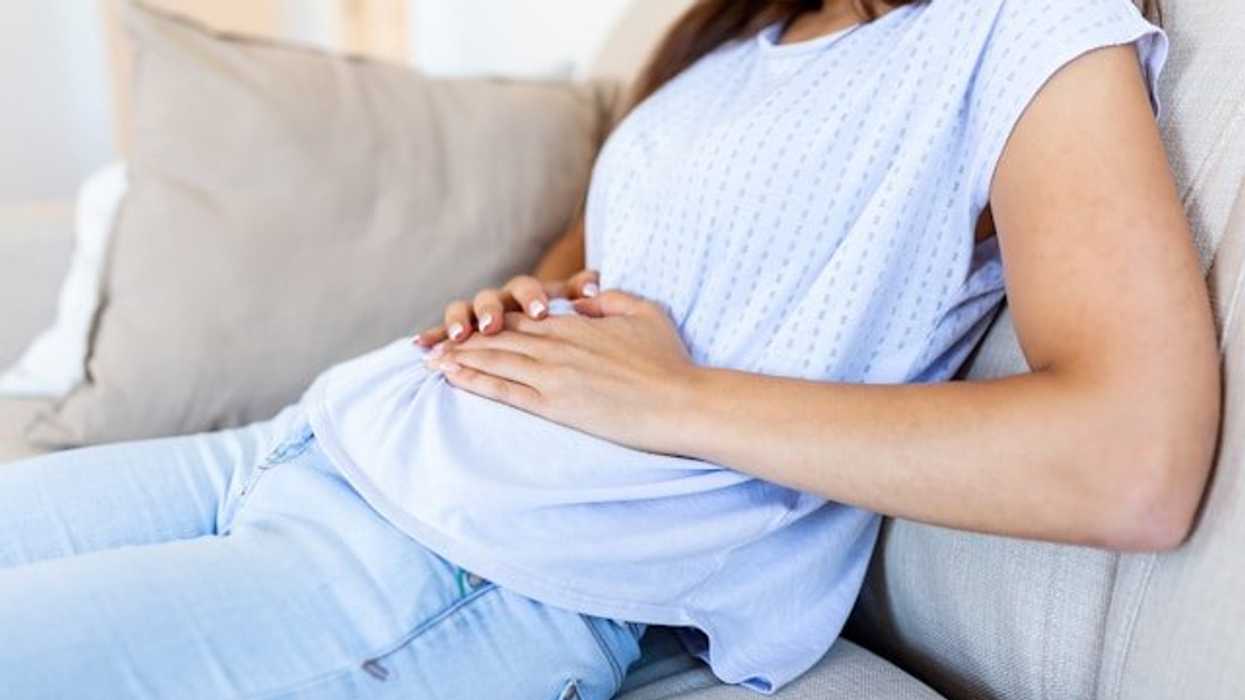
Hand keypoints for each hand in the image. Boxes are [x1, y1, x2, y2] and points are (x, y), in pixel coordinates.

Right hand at [414, 270, 599, 347]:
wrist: (541, 319)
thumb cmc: (564, 316)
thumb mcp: (576, 302)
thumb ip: (583, 290)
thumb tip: (593, 282)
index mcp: (529, 293)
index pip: (527, 288)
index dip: (532, 298)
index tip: (540, 312)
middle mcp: (500, 300)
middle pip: (490, 298)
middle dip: (489, 311)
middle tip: (492, 326)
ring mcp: (478, 314)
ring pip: (464, 309)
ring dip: (459, 321)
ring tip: (457, 336)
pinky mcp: (462, 332)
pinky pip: (443, 331)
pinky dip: (433, 335)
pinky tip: (420, 344)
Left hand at [423, 291, 698, 453]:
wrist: (680, 402)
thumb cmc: (669, 361)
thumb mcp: (643, 314)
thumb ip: (609, 300)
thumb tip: (584, 298)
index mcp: (576, 324)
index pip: (522, 318)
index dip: (491, 320)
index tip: (468, 324)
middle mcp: (557, 345)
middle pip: (499, 337)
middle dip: (462, 339)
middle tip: (431, 342)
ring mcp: (553, 375)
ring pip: (495, 361)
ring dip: (459, 358)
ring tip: (431, 360)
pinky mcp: (555, 404)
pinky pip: (504, 390)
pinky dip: (474, 381)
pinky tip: (452, 378)